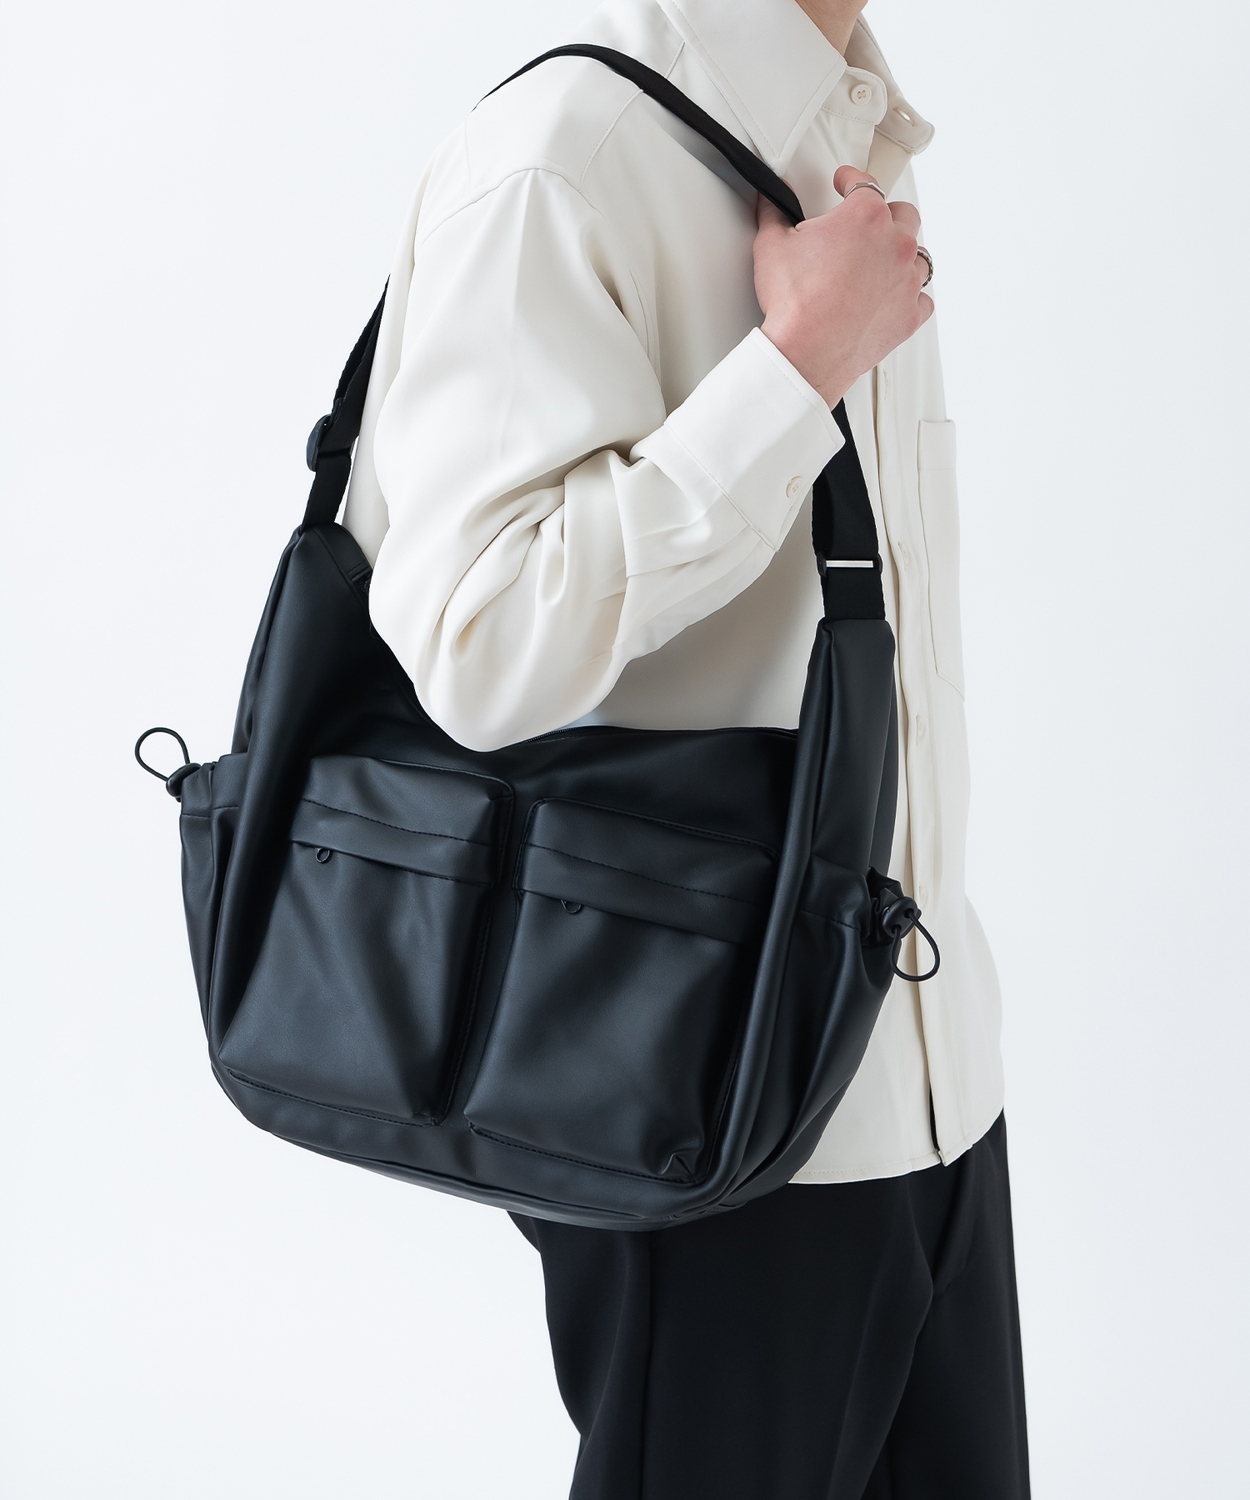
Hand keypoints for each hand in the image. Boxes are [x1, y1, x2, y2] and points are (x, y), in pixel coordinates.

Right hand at [753, 166, 933, 406]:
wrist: (807, 354)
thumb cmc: (795, 305)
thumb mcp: (772, 246)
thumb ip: (774, 213)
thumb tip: (771, 200)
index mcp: (865, 217)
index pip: (864, 184)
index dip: (851, 179)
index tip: (847, 182)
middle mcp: (895, 244)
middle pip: (903, 215)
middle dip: (886, 214)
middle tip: (868, 223)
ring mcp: (906, 281)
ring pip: (919, 256)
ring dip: (903, 254)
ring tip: (884, 262)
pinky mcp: (909, 315)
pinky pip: (923, 299)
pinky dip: (911, 296)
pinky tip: (895, 296)